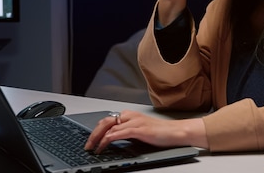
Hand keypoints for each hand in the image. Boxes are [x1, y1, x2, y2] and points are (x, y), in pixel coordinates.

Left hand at [83, 110, 207, 152]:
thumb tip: (113, 139)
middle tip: (87, 145)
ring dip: (97, 138)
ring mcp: (134, 121)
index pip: (108, 119)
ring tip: (92, 148)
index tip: (91, 139)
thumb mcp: (141, 131)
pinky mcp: (137, 129)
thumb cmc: (161, 133)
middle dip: (93, 133)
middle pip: (105, 121)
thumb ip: (128, 132)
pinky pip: (117, 133)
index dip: (97, 130)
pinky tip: (103, 146)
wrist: (176, 132)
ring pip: (109, 127)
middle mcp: (130, 115)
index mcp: (131, 115)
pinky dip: (107, 140)